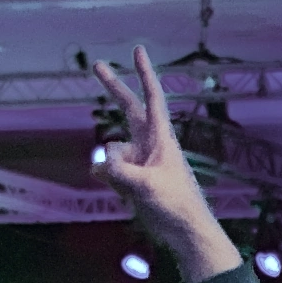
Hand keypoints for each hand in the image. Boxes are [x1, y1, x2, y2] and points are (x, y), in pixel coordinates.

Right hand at [88, 48, 242, 282]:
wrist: (184, 231)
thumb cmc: (176, 204)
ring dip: (113, 167)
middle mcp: (149, 143)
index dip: (144, 74)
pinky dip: (110, 180)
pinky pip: (109, 170)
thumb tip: (99, 162)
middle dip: (112, 89)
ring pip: (112, 151)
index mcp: (161, 137)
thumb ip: (120, 171)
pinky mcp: (132, 176)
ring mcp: (139, 159)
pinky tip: (124, 195)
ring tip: (134, 189)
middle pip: (128, 108)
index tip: (138, 51)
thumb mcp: (146, 186)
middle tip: (97, 65)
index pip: (152, 98)